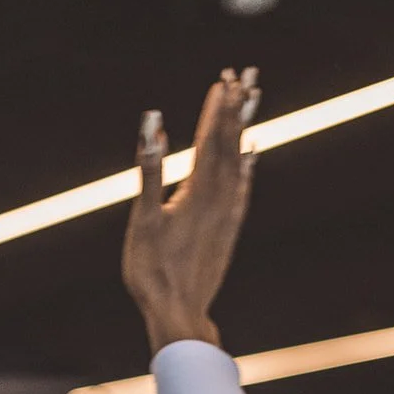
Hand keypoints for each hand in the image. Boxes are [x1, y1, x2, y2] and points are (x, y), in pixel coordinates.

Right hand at [121, 68, 260, 354]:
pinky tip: (250, 156)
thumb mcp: (143, 218)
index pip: (211, 139)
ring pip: (240, 163)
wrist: (179, 314)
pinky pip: (243, 189)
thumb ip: (150, 169)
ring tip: (250, 106)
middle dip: (234, 111)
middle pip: (231, 145)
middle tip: (244, 79)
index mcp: (198, 192)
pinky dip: (247, 167)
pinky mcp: (228, 232)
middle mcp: (220, 199)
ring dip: (242, 132)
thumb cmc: (152, 271)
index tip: (224, 80)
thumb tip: (153, 125)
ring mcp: (228, 216)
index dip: (216, 108)